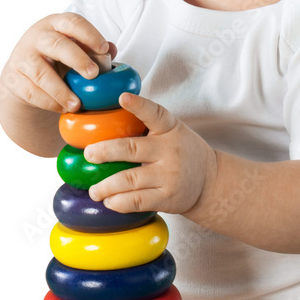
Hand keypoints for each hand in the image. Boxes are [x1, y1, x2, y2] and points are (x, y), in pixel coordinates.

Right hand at [0, 13, 116, 113]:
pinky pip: (32, 91)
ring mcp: (23, 57)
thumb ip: (93, 49)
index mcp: (56, 24)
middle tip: (93, 74)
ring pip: (41, 73)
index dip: (89, 34)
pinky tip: (63, 108)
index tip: (104, 49)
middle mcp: (38, 37)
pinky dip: (49, 102)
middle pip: (56, 45)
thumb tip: (111, 49)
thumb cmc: (57, 58)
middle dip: (77, 59)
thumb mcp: (75, 49)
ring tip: (77, 104)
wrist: (23, 75)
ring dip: (61, 90)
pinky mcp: (13, 78)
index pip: (72, 22)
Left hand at [85, 92, 217, 216]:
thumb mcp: (172, 132)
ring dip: (106, 186)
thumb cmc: (182, 152)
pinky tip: (109, 201)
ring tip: (93, 190)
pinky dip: (119, 202)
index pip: (154, 113)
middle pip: (131, 149)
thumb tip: (104, 123)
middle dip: (105, 151)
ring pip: (129, 179)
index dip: (138, 105)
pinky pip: (137, 201)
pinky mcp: (167, 198)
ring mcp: (169, 175)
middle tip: (89, 154)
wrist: (211, 182)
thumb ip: (147, 127)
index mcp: (169, 128)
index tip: (123, 97)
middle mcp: (169, 150)